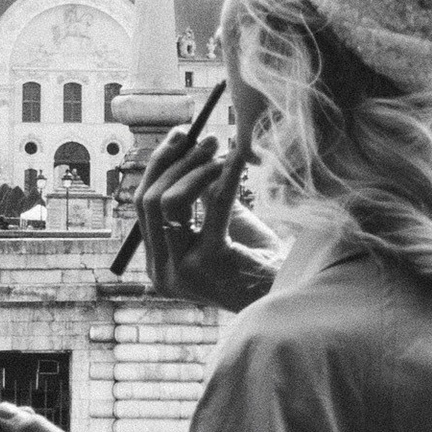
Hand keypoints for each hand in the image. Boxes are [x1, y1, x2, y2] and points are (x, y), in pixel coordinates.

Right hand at [137, 126, 278, 312]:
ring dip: (197, 170)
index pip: (143, 206)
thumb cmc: (257, 263)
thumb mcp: (221, 225)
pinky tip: (238, 158)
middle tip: (206, 137)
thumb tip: (190, 152)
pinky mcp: (210, 262)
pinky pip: (213, 206)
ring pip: (171, 202)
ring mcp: (182, 269)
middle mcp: (162, 272)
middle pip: (150, 201)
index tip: (181, 136)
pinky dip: (226, 176)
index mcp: (158, 265)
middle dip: (177, 162)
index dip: (159, 166)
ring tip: (223, 153)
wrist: (288, 295)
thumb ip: (201, 198)